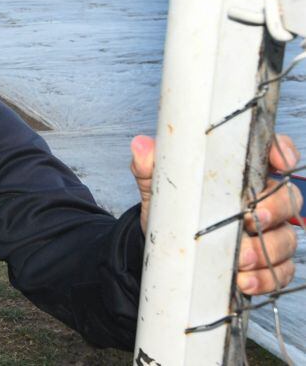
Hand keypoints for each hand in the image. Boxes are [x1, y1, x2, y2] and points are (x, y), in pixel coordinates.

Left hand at [130, 134, 301, 295]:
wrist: (163, 244)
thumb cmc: (170, 207)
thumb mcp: (157, 185)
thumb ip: (150, 165)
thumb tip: (140, 146)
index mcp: (239, 173)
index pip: (272, 152)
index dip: (282, 152)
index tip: (280, 161)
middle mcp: (261, 200)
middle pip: (287, 200)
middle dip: (274, 210)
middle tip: (250, 220)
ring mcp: (267, 233)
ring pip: (286, 239)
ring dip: (266, 250)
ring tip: (241, 260)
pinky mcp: (266, 264)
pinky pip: (279, 272)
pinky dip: (265, 278)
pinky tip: (244, 281)